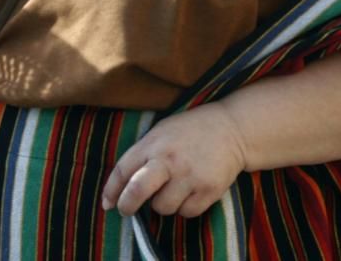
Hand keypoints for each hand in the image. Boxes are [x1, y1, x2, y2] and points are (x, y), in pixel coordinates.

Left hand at [101, 103, 246, 217]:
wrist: (232, 127)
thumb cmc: (189, 131)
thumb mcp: (161, 132)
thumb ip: (142, 155)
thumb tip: (121, 188)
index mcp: (153, 143)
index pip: (122, 171)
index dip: (111, 191)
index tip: (108, 204)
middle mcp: (170, 160)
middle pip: (137, 192)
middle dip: (127, 206)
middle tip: (127, 209)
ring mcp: (190, 175)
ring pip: (162, 207)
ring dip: (163, 204)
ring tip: (173, 188)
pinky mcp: (209, 189)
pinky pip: (186, 212)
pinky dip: (185, 207)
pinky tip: (191, 191)